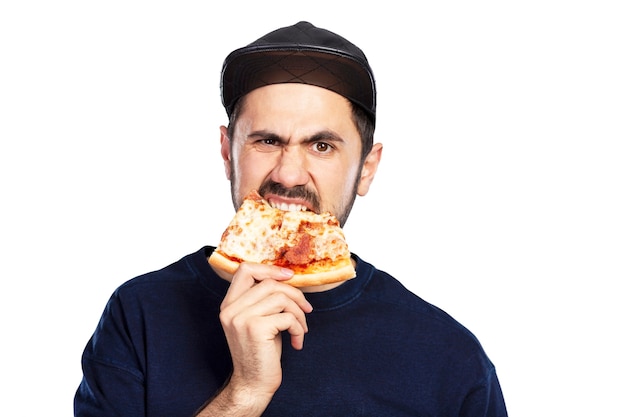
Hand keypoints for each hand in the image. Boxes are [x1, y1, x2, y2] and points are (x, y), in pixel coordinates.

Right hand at [219, 262, 312, 409]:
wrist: (253, 384)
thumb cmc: (261, 352)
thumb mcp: (258, 320)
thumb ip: (263, 299)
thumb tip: (287, 278)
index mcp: (229, 304)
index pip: (245, 270)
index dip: (270, 268)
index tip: (289, 276)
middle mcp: (231, 309)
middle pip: (270, 283)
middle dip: (295, 295)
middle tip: (306, 310)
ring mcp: (241, 318)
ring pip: (281, 298)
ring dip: (299, 313)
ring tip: (301, 329)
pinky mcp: (255, 328)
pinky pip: (287, 317)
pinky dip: (299, 329)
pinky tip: (297, 342)